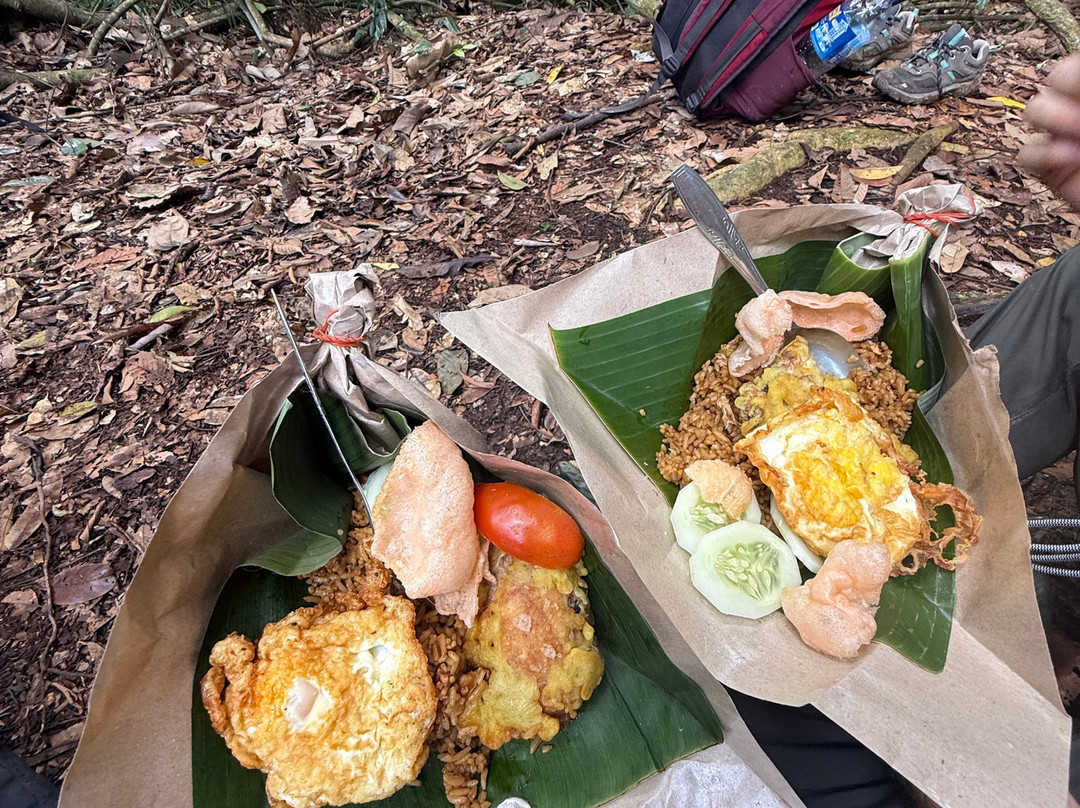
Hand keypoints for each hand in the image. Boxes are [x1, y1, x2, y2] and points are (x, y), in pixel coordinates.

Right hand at [1020, 53, 1079, 207]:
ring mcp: (1066, 136)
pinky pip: (1028, 154)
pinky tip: (1071, 158)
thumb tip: (1079, 113)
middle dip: (1068, 92)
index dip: (1078, 75)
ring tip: (1079, 134)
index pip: (1078, 68)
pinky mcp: (1051, 167)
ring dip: (1054, 118)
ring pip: (1036, 110)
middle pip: (1056, 78)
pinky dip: (1045, 155)